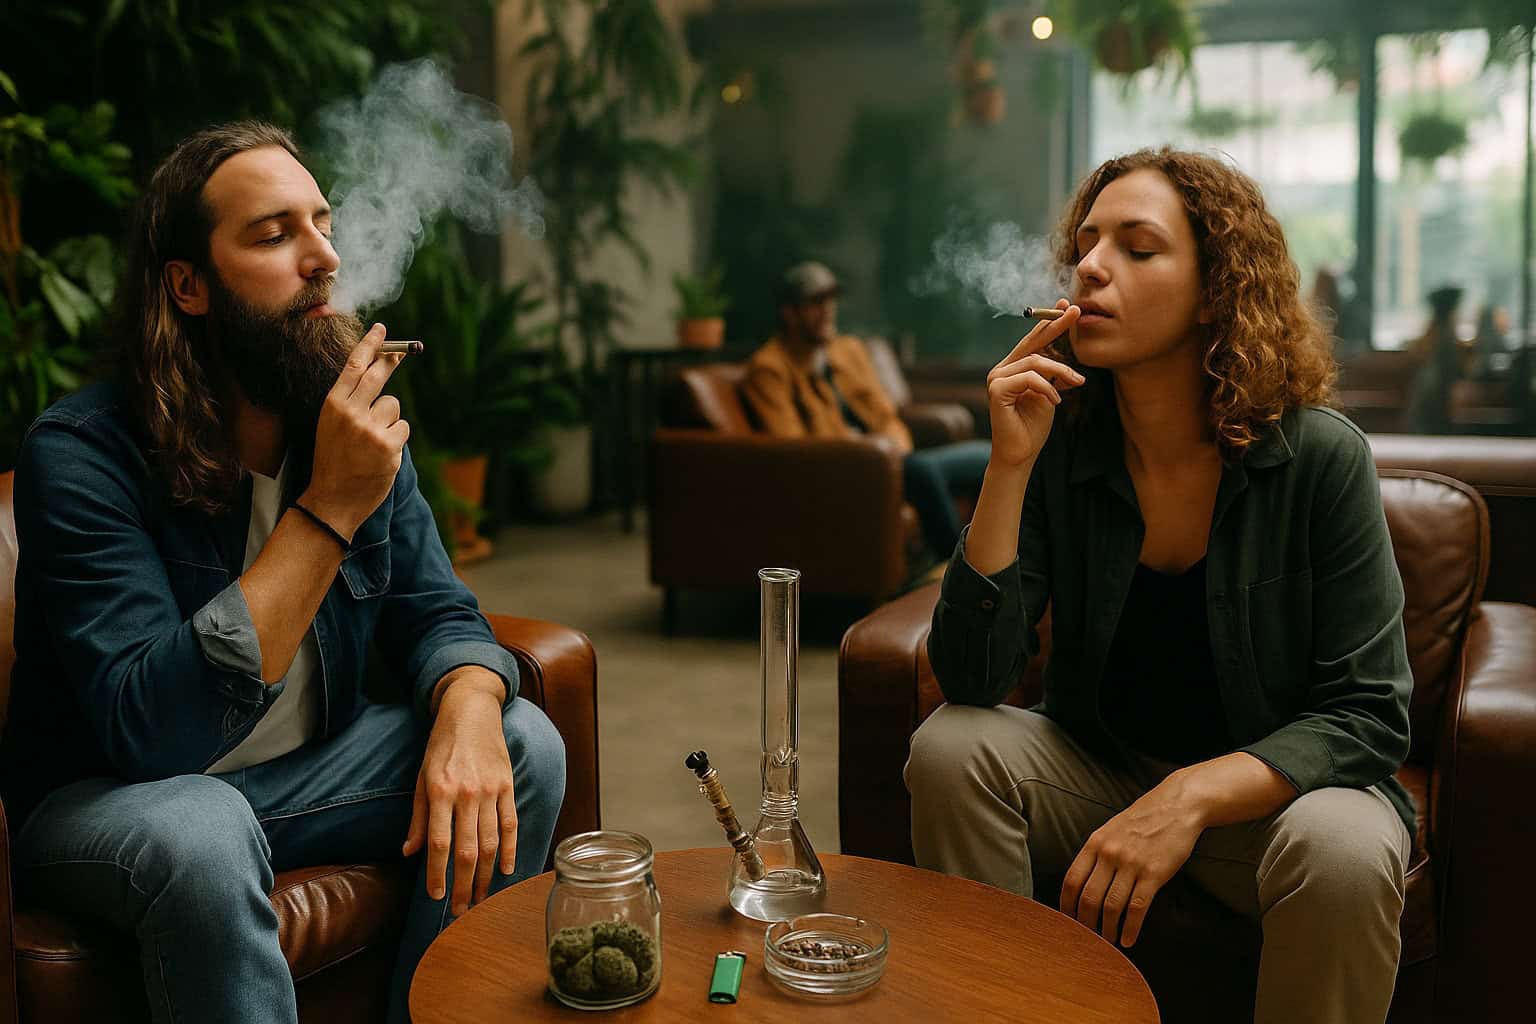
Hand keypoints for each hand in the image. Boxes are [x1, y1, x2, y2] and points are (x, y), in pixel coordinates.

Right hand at [301, 323, 409, 538]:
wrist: (332, 499)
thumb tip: (379, 374)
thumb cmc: (334, 461)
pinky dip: (396, 439)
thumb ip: (351, 402)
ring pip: (393, 406)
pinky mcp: (389, 444)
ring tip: (372, 442)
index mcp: (333, 404)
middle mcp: (351, 412)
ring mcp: (371, 428)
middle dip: (391, 360)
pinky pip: (402, 428)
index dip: (370, 344)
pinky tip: (381, 454)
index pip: (354, 366)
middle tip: (403, 352)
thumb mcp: (332, 425)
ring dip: (389, 420)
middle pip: (378, 374)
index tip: (382, 330)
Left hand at [402, 675, 516, 915]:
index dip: (437, 874)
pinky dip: (510, 849)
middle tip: (462, 909)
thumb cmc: (441, 745)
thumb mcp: (421, 777)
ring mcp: (490, 790)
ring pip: (491, 842)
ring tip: (482, 897)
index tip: (436, 897)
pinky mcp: (507, 785)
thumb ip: (418, 817)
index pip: (438, 844)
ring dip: (487, 875)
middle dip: (465, 884)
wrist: (471, 711)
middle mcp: (466, 794)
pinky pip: (510, 823)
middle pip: (468, 850)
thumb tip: (409, 852)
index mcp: (440, 792)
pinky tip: (507, 870)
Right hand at [986, 300, 1083, 468]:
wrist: (1020, 454)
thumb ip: (1053, 374)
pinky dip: (1046, 388)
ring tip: (1077, 383)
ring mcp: (996, 378)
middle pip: (1032, 343)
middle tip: (1074, 311)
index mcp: (1013, 368)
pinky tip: (1055, 402)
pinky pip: (1029, 378)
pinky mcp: (996, 389)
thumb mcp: (1050, 394)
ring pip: (1034, 361)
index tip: (1066, 307)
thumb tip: (1066, 357)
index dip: (1049, 323)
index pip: (1033, 341)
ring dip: (1060, 371)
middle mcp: (1001, 370)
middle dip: (1055, 326)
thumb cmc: (1033, 427)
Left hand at [1059, 778, 1203, 947]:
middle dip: (1085, 923)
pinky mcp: (1154, 874)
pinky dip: (1131, 928)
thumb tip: (1081, 883)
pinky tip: (1128, 940)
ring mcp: (1132, 864)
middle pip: (1089, 897)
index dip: (1066, 905)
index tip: (1067, 921)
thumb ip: (1096, 853)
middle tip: (1086, 938)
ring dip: (1107, 930)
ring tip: (1107, 943)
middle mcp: (1109, 854)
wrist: (1176, 806)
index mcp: (1095, 843)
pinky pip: (1137, 908)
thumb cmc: (1142, 820)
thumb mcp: (1110, 830)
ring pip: (1112, 906)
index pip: (1071, 880)